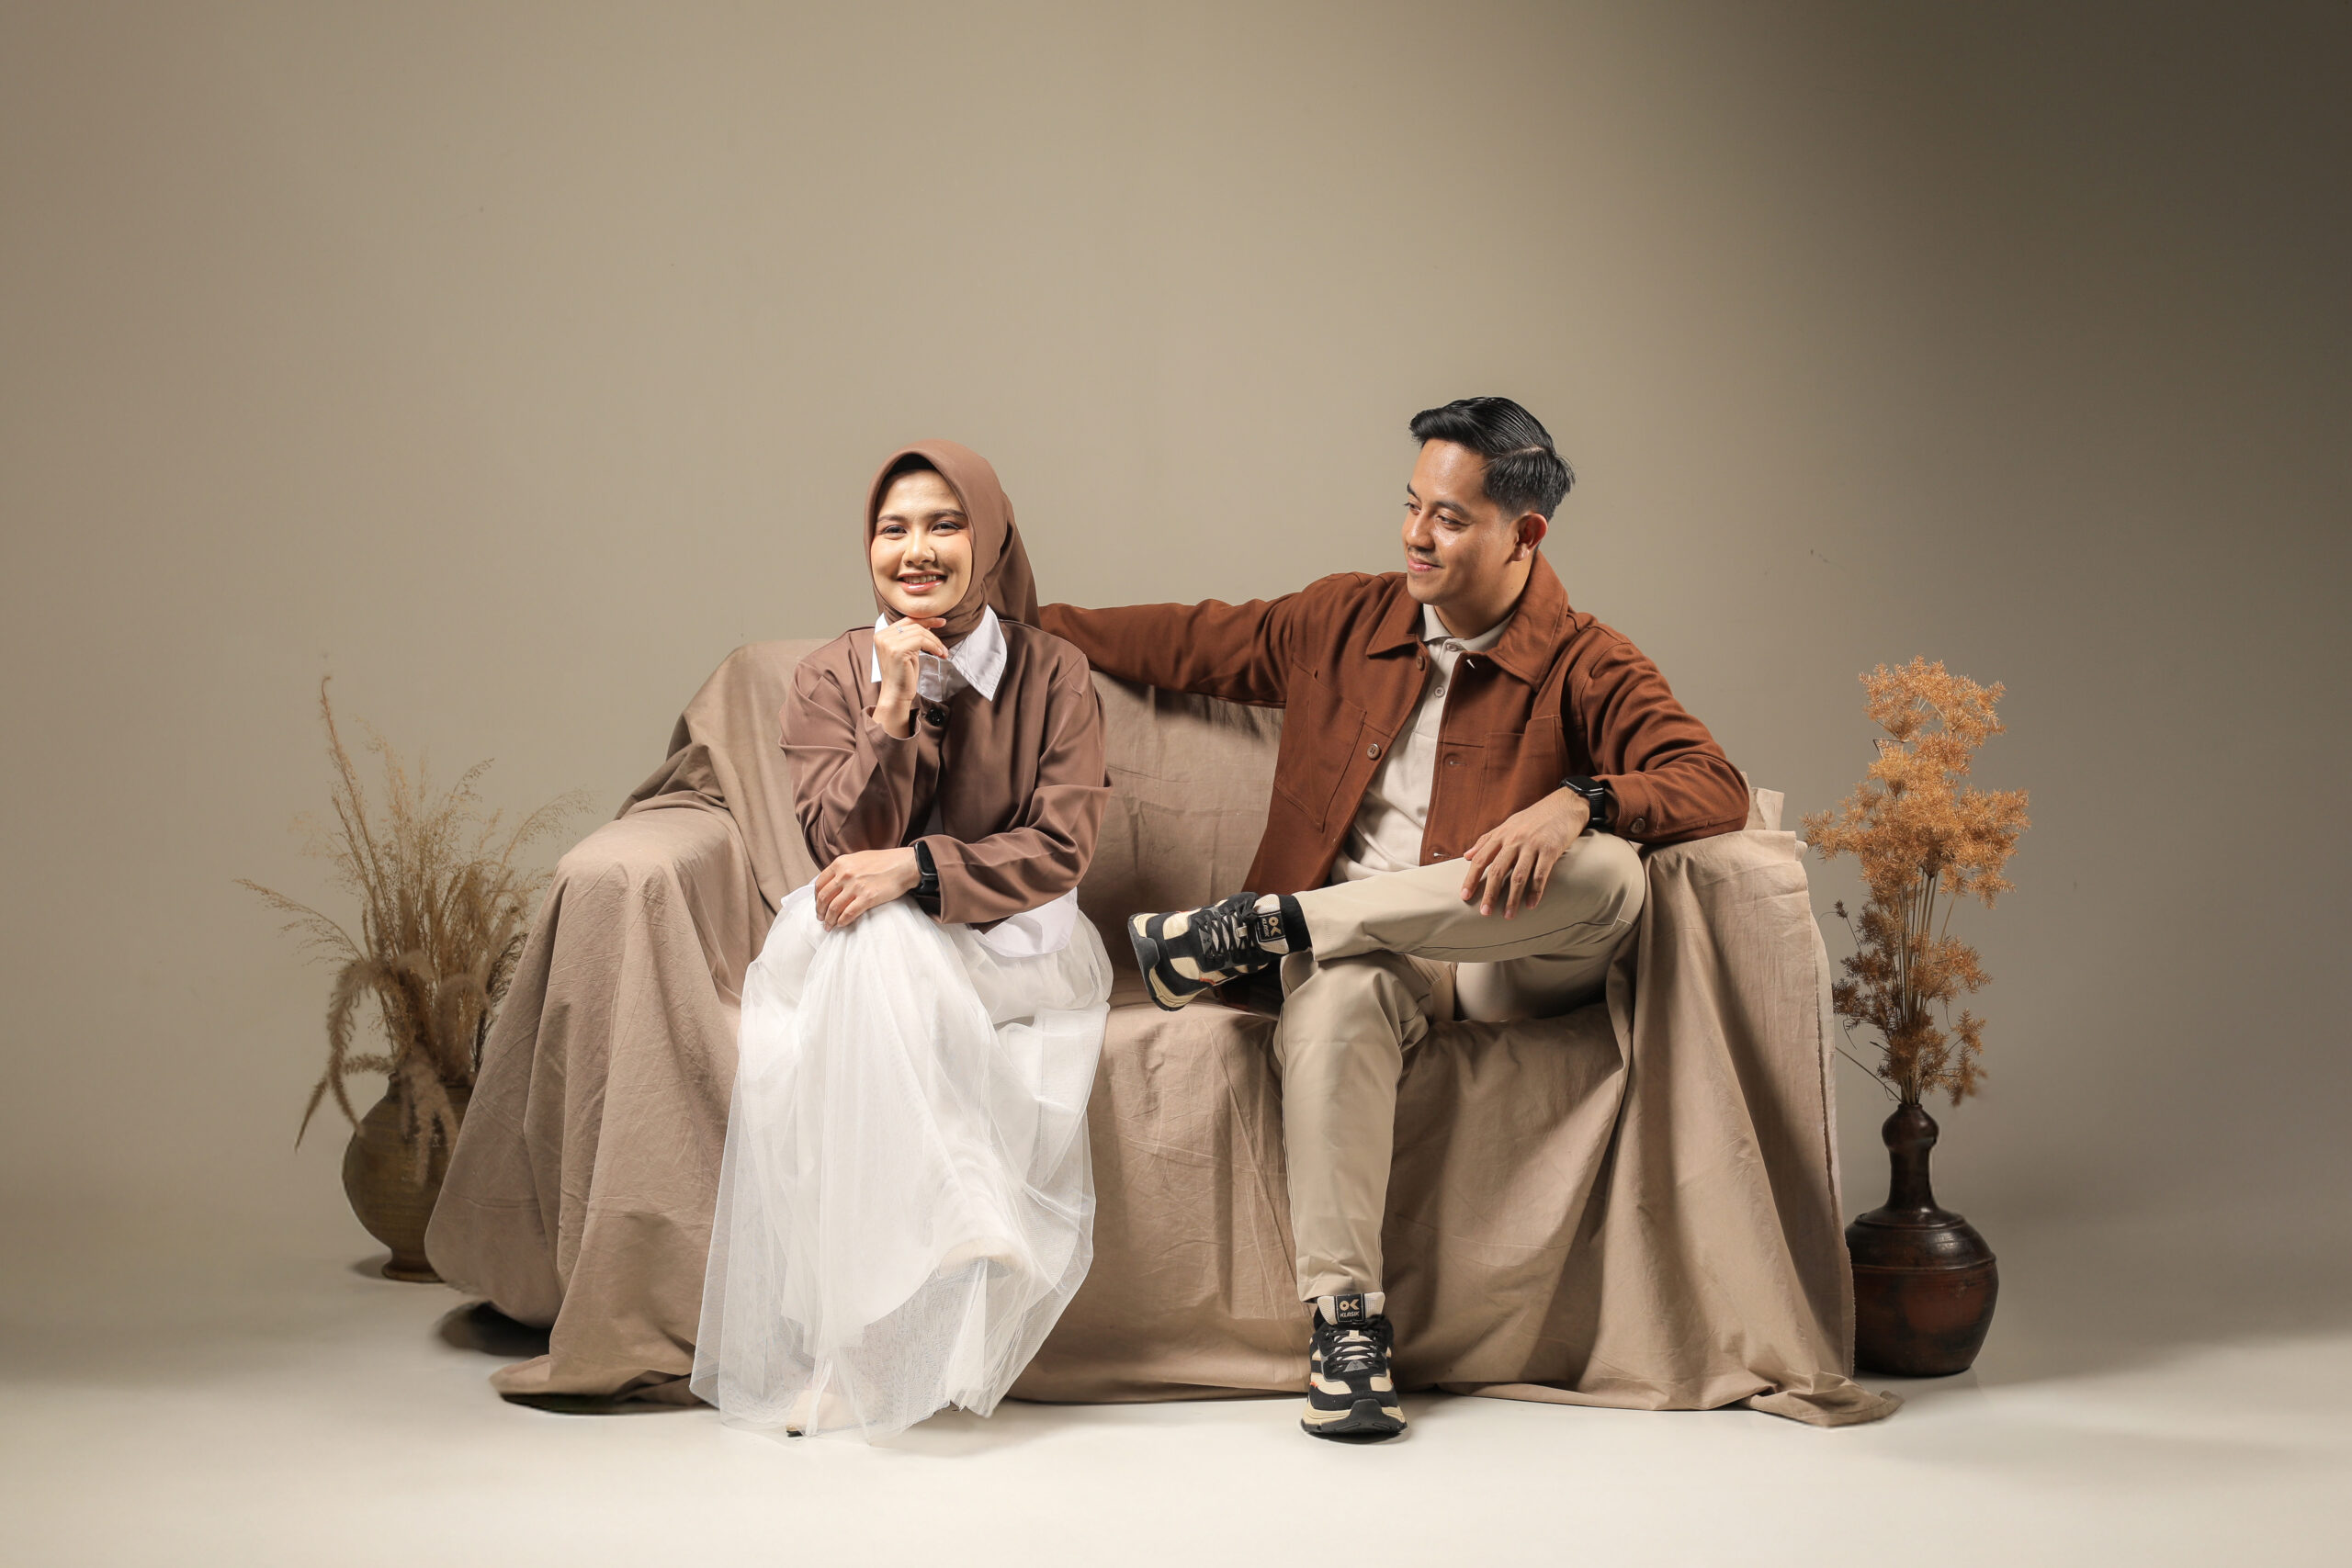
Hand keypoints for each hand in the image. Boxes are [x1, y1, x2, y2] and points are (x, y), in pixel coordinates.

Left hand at [813, 848, 920, 929]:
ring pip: (834, 908)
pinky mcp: (867, 898)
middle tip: (821, 918)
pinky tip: (841, 925)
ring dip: (829, 920)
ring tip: (829, 926)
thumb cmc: (884, 861)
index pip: (819, 884)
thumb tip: (832, 883)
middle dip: (820, 911)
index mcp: (841, 863)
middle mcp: (845, 874)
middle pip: (824, 897)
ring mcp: (856, 886)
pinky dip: (842, 921)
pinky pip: (848, 914)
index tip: (819, 905)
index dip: (816, 898)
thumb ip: (844, 868)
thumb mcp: (858, 858)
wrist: (904, 865)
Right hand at [872, 615, 949, 736]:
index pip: (907, 620)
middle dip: (933, 635)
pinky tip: (938, 653)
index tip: (941, 622)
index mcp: (882, 634)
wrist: (896, 694)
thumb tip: (928, 624)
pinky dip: (933, 646)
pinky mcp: (896, 650)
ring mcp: (888, 642)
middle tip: (943, 646)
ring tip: (942, 652)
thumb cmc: (903, 675)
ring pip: (919, 632)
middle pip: (914, 625)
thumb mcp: (907, 651)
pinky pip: (921, 640)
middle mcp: (882, 636)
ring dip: (935, 642)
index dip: (926, 619)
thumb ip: (912, 637)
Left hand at [1460, 788, 1590, 917]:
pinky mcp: (1551, 849)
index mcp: (1502, 834)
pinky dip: (1535, 891)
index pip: (1481, 859)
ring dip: (1512, 898)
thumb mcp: (1508, 824)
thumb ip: (1487, 840)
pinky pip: (1541, 874)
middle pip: (1498, 870)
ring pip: (1519, 876)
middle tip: (1483, 912)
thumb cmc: (1535, 816)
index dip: (1471, 878)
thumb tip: (1466, 856)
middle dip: (1489, 893)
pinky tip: (1530, 905)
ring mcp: (1533, 845)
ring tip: (1507, 916)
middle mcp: (1515, 840)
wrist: (1565, 804)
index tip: (1464, 896)